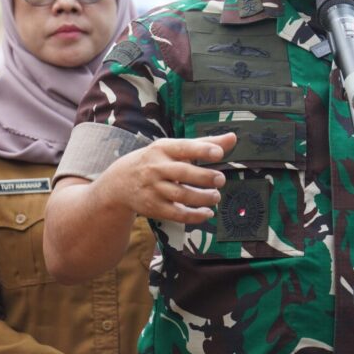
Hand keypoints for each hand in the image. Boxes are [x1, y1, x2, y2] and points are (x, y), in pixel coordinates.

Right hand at [102, 132, 236, 222]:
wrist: (120, 182)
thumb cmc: (157, 160)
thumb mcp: (175, 148)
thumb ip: (205, 144)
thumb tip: (234, 138)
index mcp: (163, 148)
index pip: (184, 147)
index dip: (202, 150)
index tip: (220, 153)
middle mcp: (156, 167)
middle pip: (183, 173)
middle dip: (204, 177)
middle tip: (221, 180)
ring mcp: (154, 188)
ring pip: (180, 195)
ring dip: (202, 198)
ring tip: (216, 197)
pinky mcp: (154, 207)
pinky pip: (176, 213)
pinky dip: (194, 215)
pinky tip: (207, 213)